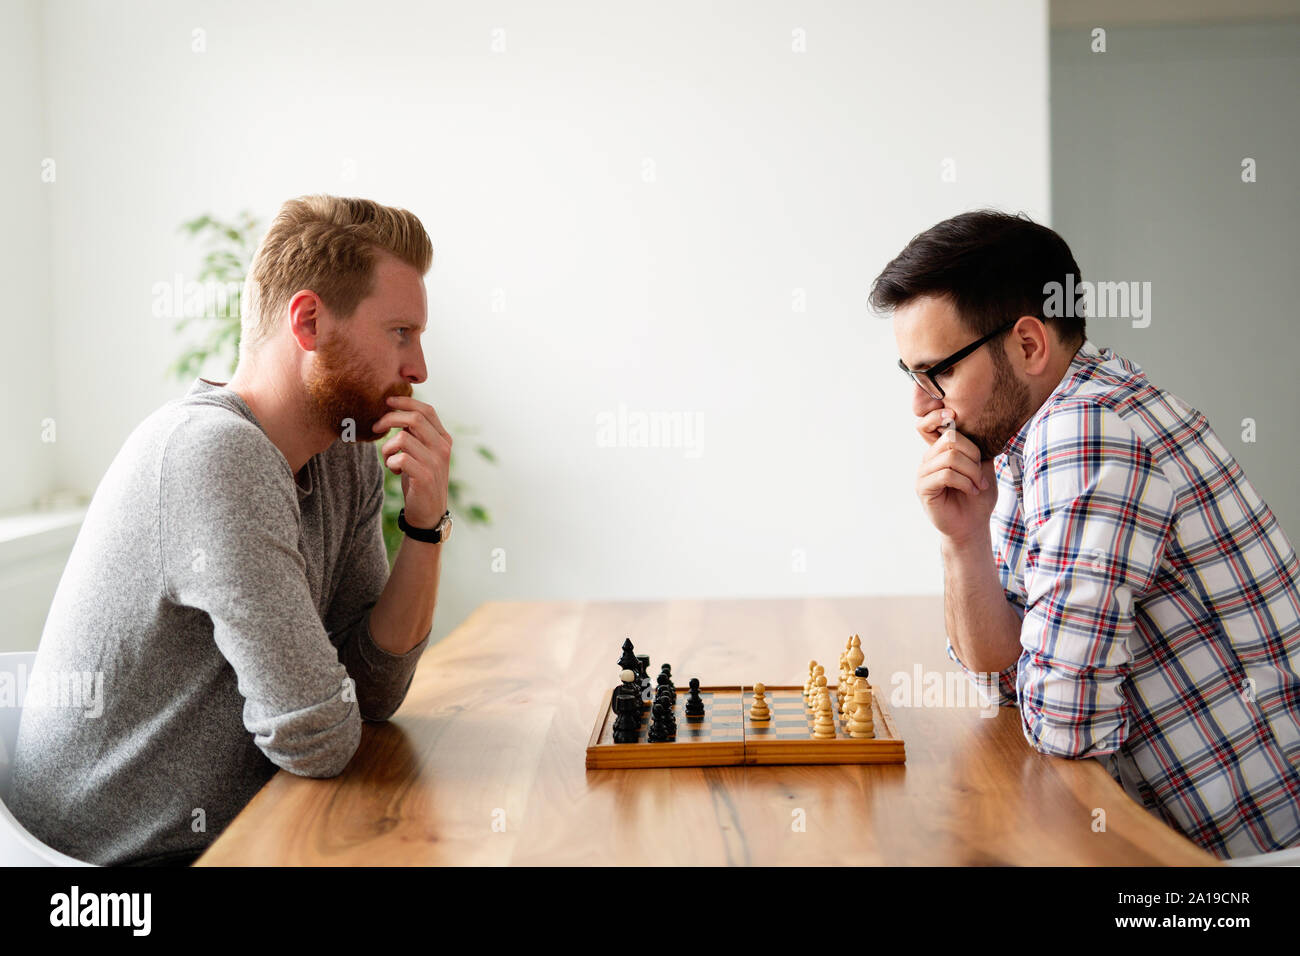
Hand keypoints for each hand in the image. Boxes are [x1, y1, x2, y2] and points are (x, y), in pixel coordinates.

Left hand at [372, 395, 451, 527]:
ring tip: (388, 458)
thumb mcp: (422, 453)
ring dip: (387, 447)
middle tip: (376, 427)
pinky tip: (393, 470)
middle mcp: (443, 448)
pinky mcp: (425, 477)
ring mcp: (435, 462)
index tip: (387, 402)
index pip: (427, 410)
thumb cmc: (420, 479)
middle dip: (389, 419)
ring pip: (403, 439)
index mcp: (443, 438)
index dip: (405, 402)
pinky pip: (399, 458)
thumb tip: (396, 412)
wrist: (428, 512)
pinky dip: (390, 462)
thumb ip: (416, 434)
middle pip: (414, 419)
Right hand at [914, 409, 997, 543]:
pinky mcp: (924, 488)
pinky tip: (971, 491)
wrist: (972, 525)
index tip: (953, 413)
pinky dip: (964, 482)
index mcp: (939, 451)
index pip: (927, 424)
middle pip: (949, 438)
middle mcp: (928, 459)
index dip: (936, 415)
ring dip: (971, 472)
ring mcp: (923, 473)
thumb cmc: (977, 497)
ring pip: (950, 457)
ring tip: (978, 485)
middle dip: (972, 454)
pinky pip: (946, 475)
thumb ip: (978, 448)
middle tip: (980, 474)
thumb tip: (984, 425)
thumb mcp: (982, 467)